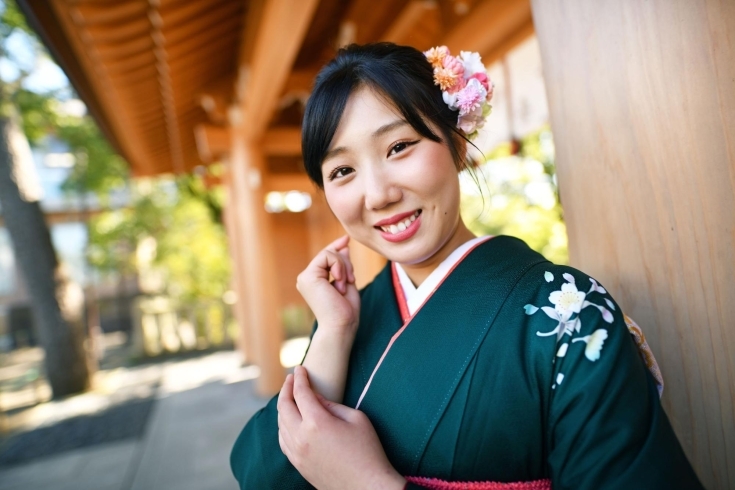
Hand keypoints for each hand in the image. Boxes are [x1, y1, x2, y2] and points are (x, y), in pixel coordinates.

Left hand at [278, 366, 405, 489]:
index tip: (299, 368)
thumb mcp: (356, 418)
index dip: (299, 378)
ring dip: (283, 406)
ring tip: (289, 396)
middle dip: (286, 388)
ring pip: (280, 424)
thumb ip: (332, 405)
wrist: (367, 487)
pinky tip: (288, 420)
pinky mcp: (298, 465)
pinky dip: (282, 426)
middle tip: (290, 378)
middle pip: (284, 406)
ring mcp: (296, 453)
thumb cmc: (367, 450)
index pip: (301, 393)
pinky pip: (282, 440)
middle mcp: (301, 437)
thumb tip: (315, 398)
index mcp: (316, 423)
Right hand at [296, 235, 359, 334]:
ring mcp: (305, 277)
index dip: (335, 246)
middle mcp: (307, 278)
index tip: (347, 238)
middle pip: (328, 254)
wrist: (341, 326)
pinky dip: (339, 267)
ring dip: (343, 267)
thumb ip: (343, 265)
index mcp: (315, 281)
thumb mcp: (347, 281)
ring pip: (328, 254)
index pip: (324, 258)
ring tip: (345, 284)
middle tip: (351, 280)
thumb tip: (344, 245)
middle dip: (345, 263)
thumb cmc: (346, 311)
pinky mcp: (307, 276)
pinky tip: (340, 282)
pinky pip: (327, 257)